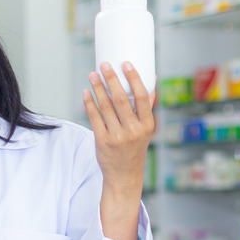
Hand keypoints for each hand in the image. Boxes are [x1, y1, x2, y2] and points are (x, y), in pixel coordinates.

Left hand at [83, 61, 155, 239]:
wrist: (124, 175)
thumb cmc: (134, 148)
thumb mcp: (145, 129)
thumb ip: (146, 106)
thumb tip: (152, 78)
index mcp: (147, 126)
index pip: (143, 97)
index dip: (134, 78)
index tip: (126, 64)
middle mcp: (133, 131)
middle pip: (122, 99)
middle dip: (111, 79)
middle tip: (104, 65)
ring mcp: (117, 137)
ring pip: (106, 107)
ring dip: (98, 88)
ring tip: (93, 75)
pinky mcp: (102, 141)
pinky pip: (94, 118)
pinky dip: (89, 103)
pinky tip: (87, 92)